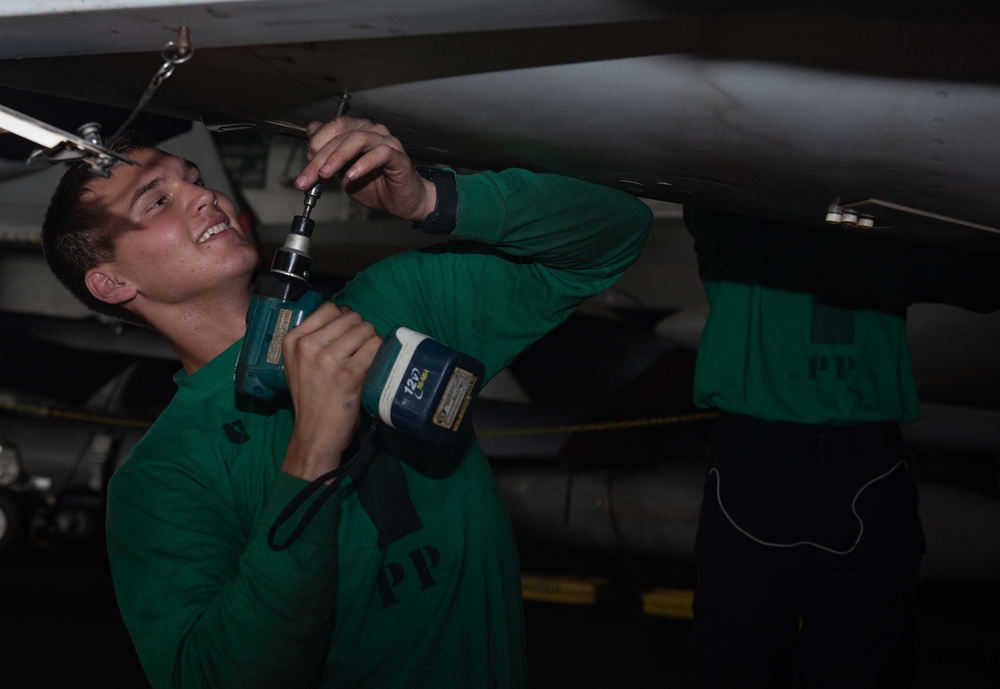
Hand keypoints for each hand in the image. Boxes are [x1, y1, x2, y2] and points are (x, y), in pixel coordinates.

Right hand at [279, 303, 381, 479]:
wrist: (314, 435)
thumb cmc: (312, 399)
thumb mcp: (300, 364)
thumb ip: (316, 339)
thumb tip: (348, 317)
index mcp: (293, 339)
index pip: (329, 308)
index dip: (345, 319)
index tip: (349, 336)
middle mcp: (308, 345)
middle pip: (351, 317)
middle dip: (361, 331)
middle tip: (361, 350)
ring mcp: (327, 358)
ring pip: (365, 329)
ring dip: (373, 342)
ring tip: (367, 360)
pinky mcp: (347, 374)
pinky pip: (375, 347)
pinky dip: (380, 354)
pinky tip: (374, 367)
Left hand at [294, 116, 435, 221]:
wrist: (401, 202)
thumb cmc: (375, 186)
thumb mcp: (342, 173)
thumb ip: (328, 157)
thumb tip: (310, 138)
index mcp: (357, 131)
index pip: (332, 128)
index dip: (316, 143)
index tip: (305, 166)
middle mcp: (372, 131)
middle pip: (341, 134)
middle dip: (320, 157)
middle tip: (307, 177)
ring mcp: (387, 141)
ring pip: (358, 139)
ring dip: (338, 157)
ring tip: (325, 174)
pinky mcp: (398, 156)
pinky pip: (381, 153)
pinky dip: (363, 163)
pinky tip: (352, 175)